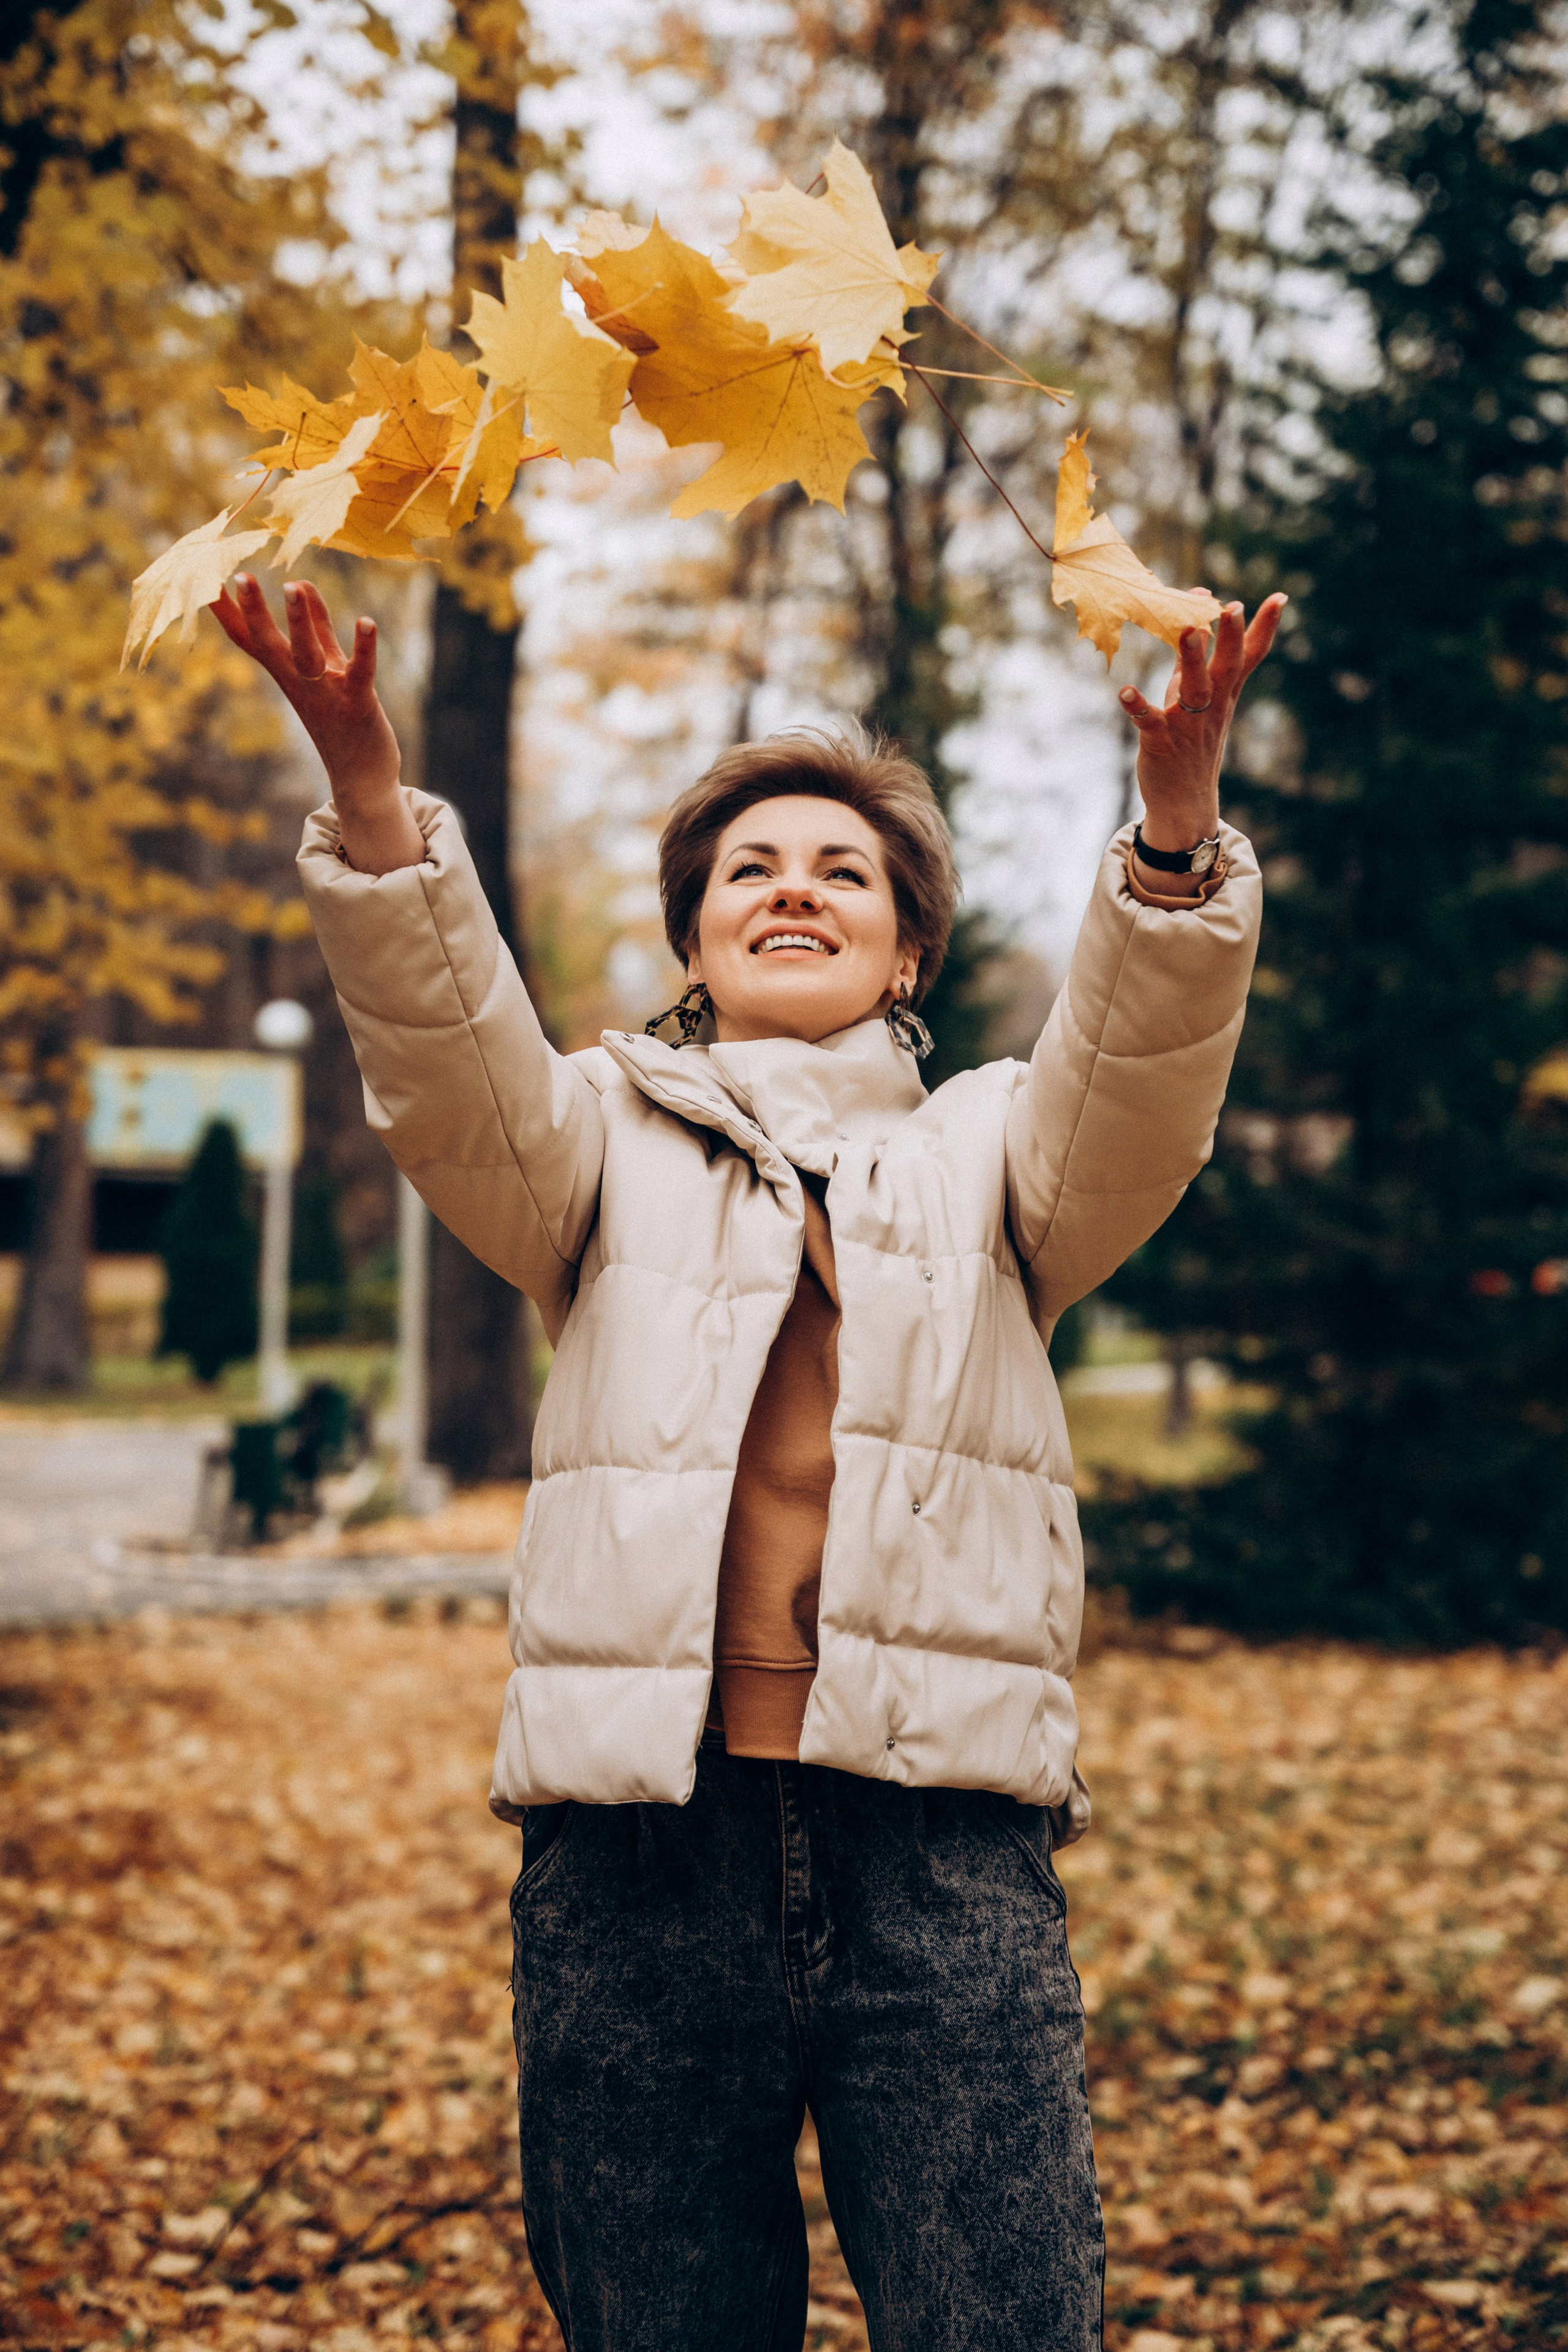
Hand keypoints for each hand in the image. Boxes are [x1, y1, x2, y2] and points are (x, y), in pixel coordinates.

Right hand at [209, 574, 425, 874]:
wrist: (362, 779)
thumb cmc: (341, 718)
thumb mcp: (326, 665)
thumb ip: (316, 624)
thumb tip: (300, 582)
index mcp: (286, 671)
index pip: (248, 636)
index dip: (226, 608)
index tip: (204, 573)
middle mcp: (298, 682)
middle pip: (267, 643)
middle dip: (253, 610)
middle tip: (239, 575)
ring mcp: (325, 694)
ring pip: (306, 654)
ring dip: (299, 622)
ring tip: (292, 586)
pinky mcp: (356, 705)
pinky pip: (359, 672)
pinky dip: (363, 648)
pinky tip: (367, 621)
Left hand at [1119, 594, 1286, 896]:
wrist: (1182, 800)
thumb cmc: (1188, 739)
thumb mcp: (1197, 695)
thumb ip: (1195, 656)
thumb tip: (1195, 614)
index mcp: (1223, 692)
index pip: (1250, 657)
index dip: (1265, 628)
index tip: (1279, 597)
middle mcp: (1211, 706)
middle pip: (1227, 667)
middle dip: (1231, 637)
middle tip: (1233, 606)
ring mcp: (1188, 724)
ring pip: (1194, 689)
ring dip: (1191, 659)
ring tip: (1187, 630)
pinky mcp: (1161, 742)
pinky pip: (1149, 722)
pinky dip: (1137, 706)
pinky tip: (1125, 690)